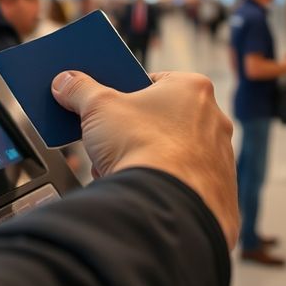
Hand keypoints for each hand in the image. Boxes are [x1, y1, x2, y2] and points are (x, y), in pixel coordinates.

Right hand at [52, 71, 238, 247]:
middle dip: (133, 131)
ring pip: (174, 152)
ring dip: (146, 160)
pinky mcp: (218, 191)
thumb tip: (66, 82)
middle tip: (110, 141)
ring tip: (120, 169)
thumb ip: (80, 89)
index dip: (126, 93)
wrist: (163, 203)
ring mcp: (220, 156)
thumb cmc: (142, 146)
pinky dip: (163, 185)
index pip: (155, 81)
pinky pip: (184, 182)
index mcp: (193, 87)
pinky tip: (140, 189)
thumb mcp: (97, 107)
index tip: (109, 104)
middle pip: (163, 119)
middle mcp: (214, 119)